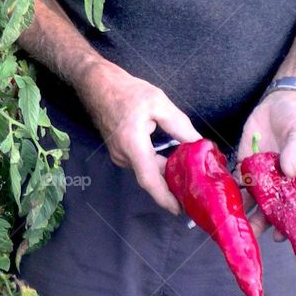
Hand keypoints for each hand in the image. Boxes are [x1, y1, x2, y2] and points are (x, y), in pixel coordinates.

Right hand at [76, 59, 200, 214]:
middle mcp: (123, 156)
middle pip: (151, 177)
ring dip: (166, 174)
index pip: (149, 180)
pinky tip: (174, 162)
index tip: (179, 210)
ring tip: (190, 176)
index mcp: (133, 145)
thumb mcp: (159, 103)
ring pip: (147, 170)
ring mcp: (119, 156)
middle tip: (196, 192)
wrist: (97, 85)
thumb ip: (179, 126)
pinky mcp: (120, 152)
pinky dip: (158, 165)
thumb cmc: (127, 91)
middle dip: (172, 186)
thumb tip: (198, 144)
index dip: (165, 197)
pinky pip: (142, 163)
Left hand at [237, 90, 295, 238]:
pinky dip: (229, 193)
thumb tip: (289, 170)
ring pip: (252, 201)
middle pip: (271, 209)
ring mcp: (262, 177)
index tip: (279, 237)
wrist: (281, 102)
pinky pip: (237, 185)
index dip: (289, 223)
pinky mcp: (246, 167)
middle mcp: (280, 183)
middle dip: (259, 223)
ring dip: (241, 212)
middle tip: (246, 236)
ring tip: (229, 225)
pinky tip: (218, 203)